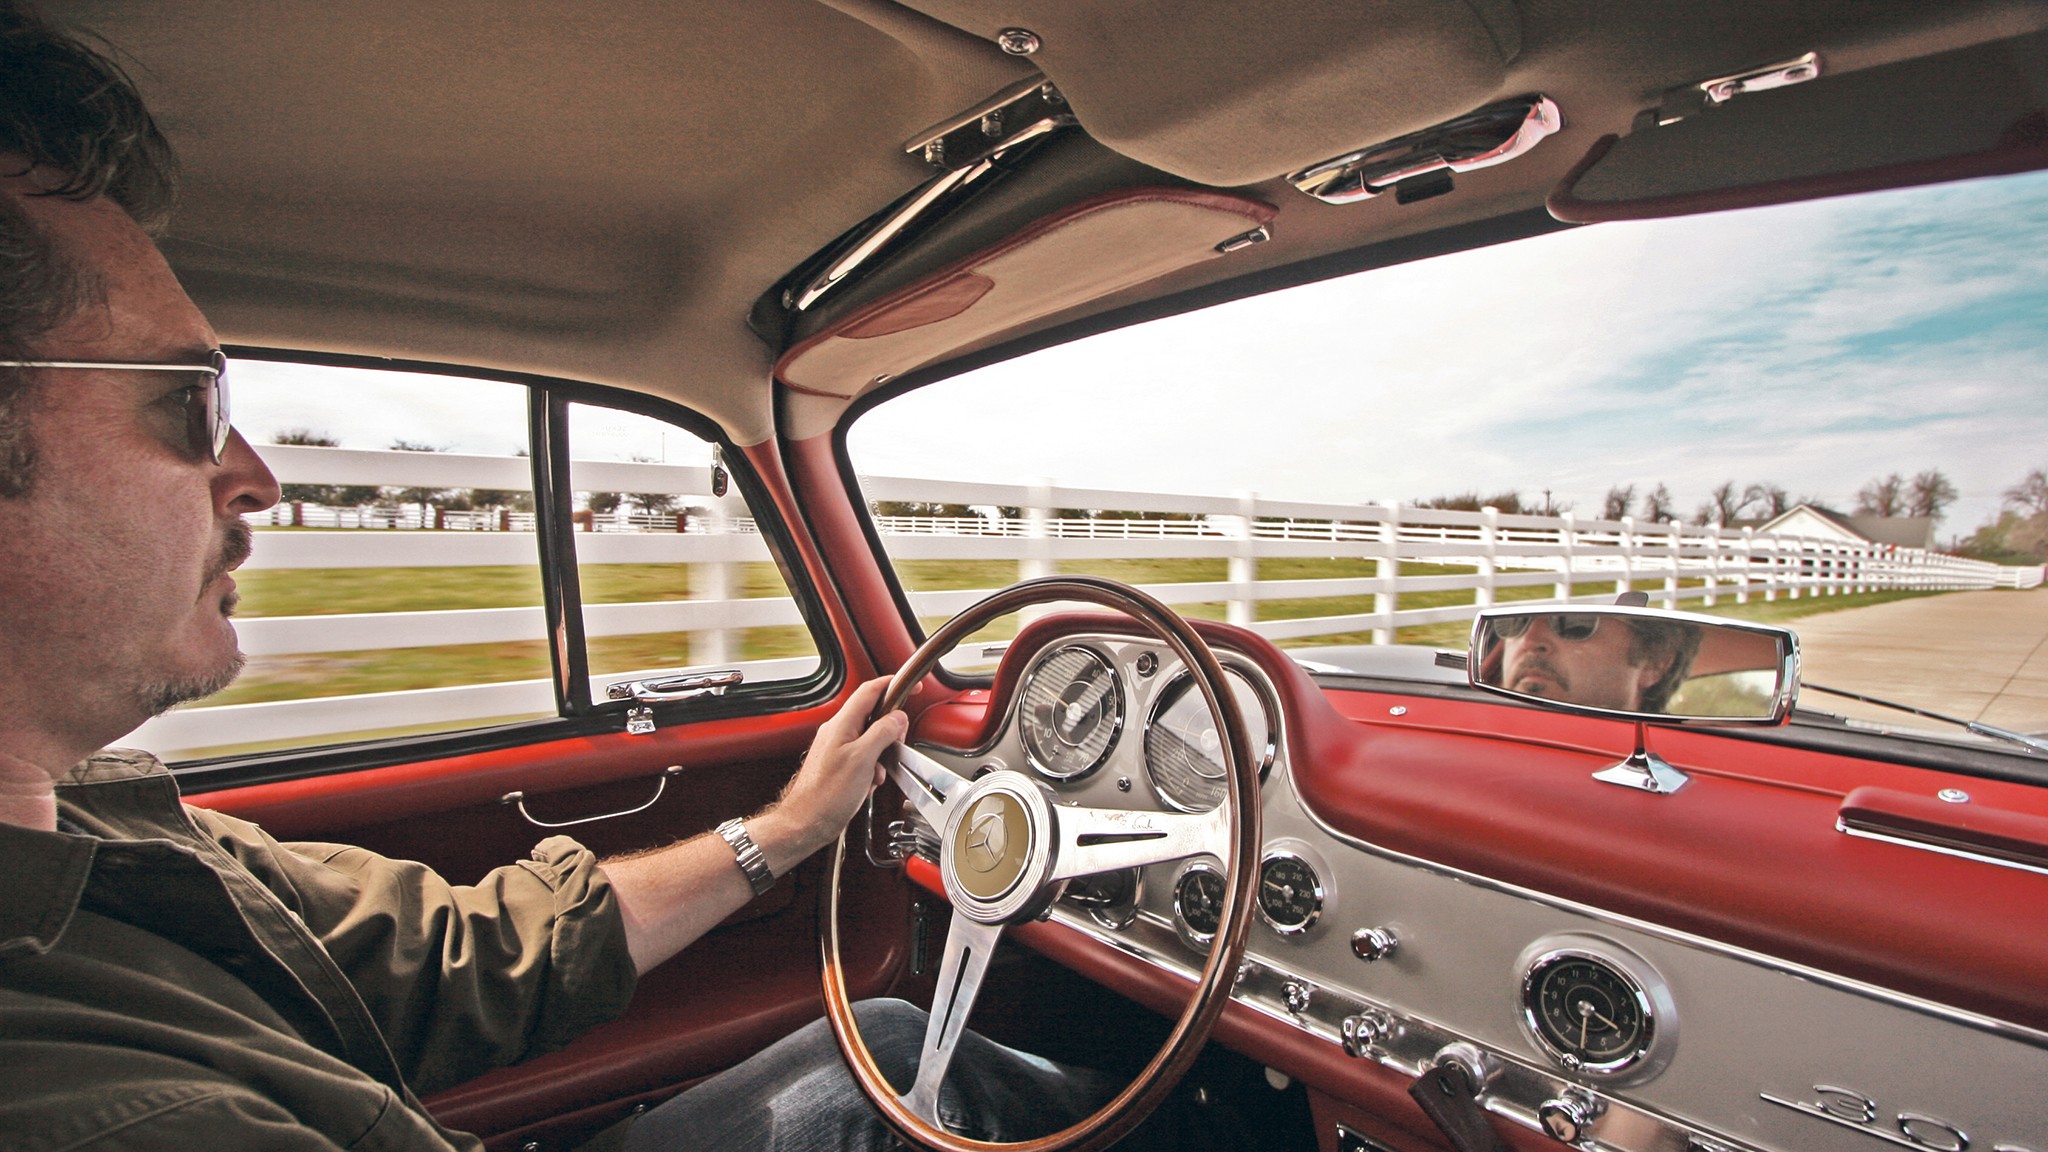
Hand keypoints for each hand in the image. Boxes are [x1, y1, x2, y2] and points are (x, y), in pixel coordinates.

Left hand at [764, 676, 908, 859]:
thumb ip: (882, 733)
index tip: (912, 687)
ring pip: (870, 738)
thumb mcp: (862, 759)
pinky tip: (868, 782)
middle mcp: (838, 732)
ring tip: (877, 771)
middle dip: (890, 730)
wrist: (806, 822)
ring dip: (881, 753)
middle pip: (873, 715)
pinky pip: (864, 756)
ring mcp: (837, 747)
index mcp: (841, 724)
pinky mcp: (839, 763)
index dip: (893, 685)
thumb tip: (897, 717)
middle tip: (896, 743)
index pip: (870, 691)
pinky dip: (872, 767)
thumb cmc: (826, 795)